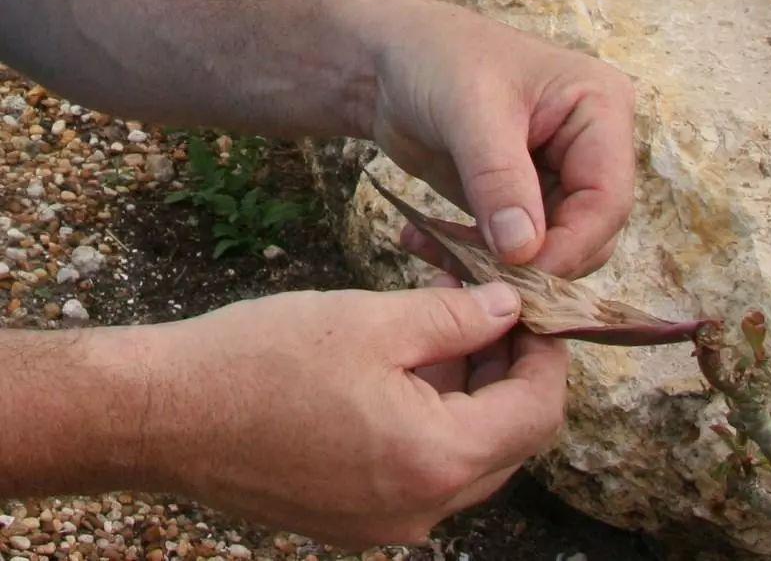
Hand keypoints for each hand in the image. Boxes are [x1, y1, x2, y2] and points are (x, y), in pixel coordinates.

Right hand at [144, 283, 567, 550]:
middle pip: (509, 438)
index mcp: (435, 460)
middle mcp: (422, 509)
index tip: (535, 307)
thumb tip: (512, 309)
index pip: (538, 411)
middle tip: (491, 308)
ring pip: (468, 454)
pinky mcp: (357, 518)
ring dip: (472, 393)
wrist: (163, 415)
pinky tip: (408, 368)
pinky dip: (434, 420)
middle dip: (511, 370)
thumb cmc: (261, 361)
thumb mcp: (374, 322)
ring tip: (445, 325)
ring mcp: (388, 522)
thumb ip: (459, 318)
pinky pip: (424, 470)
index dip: (547, 353)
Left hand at [369, 0, 635, 278]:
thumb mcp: (469, 111)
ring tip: (440, 255)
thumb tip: (524, 252)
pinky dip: (476, 257)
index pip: (608, 198)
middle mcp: (591, 147)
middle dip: (535, 262)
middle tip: (472, 271)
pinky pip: (517, 249)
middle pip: (590, 233)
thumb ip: (499, 179)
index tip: (515, 271)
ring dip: (500, 267)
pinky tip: (428, 245)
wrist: (388, 59)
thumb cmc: (435, 58)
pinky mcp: (523, 200)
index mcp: (600, 109)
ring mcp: (558, 176)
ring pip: (555, 250)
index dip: (569, 245)